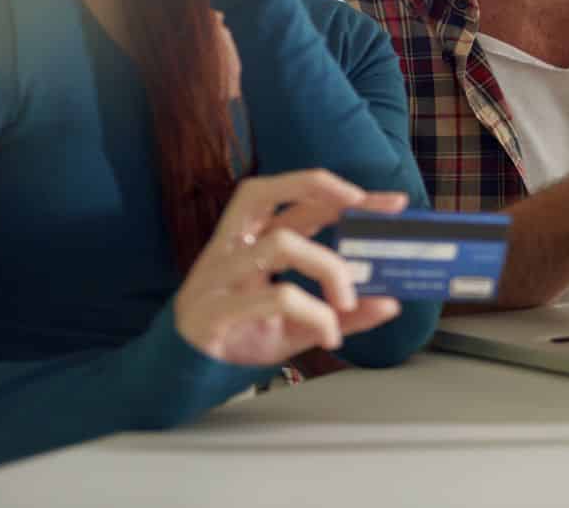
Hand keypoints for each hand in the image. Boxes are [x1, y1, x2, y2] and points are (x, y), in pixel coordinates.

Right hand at [174, 169, 406, 365]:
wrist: (177, 378)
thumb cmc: (236, 339)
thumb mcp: (295, 325)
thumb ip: (339, 313)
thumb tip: (389, 303)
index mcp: (247, 244)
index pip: (292, 200)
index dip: (339, 192)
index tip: (391, 202)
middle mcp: (229, 251)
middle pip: (263, 192)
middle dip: (320, 190)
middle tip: (362, 211)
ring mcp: (216, 277)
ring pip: (280, 244)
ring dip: (328, 267)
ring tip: (347, 303)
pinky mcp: (213, 312)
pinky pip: (274, 297)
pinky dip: (315, 312)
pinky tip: (329, 333)